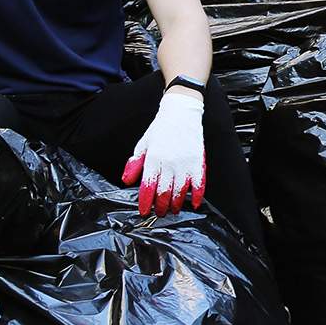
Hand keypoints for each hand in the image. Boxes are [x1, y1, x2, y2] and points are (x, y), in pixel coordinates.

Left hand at [121, 90, 204, 215]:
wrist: (181, 112)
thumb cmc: (161, 128)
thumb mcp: (143, 143)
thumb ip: (135, 163)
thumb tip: (126, 181)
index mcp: (153, 158)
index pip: (147, 187)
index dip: (145, 202)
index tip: (144, 211)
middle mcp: (169, 162)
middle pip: (164, 193)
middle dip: (161, 207)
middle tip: (159, 213)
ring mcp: (185, 162)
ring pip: (180, 191)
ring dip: (176, 204)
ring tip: (173, 209)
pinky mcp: (198, 160)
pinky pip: (199, 182)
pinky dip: (197, 195)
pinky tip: (194, 203)